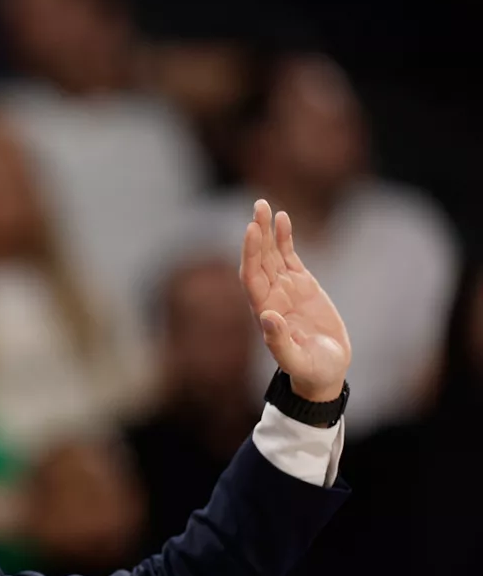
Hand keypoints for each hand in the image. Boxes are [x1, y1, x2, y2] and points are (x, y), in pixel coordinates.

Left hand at [240, 200, 351, 401]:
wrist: (324, 371)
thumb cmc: (309, 370)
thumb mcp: (296, 360)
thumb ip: (279, 342)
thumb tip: (267, 316)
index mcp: (264, 312)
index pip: (252, 277)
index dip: (251, 253)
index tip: (251, 230)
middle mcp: (270, 296)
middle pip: (258, 259)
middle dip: (257, 234)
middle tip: (258, 205)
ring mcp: (285, 288)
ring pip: (272, 254)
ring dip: (267, 231)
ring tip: (264, 205)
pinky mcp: (302, 285)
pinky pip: (289, 257)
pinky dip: (285, 239)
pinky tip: (282, 219)